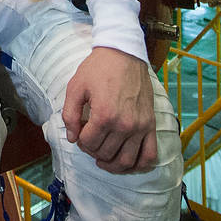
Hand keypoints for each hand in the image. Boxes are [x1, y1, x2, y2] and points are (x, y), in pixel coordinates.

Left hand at [62, 47, 157, 172]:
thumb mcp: (75, 87)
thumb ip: (69, 115)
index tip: (79, 132)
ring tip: (103, 158)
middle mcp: (125, 125)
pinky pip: (150, 156)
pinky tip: (126, 163)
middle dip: (92, 150)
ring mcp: (141, 127)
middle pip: (105, 153)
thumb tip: (71, 138)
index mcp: (104, 115)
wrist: (124, 54)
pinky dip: (139, 165)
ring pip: (126, 160)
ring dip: (112, 164)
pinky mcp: (151, 125)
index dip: (79, 141)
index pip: (88, 144)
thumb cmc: (98, 69)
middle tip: (88, 139)